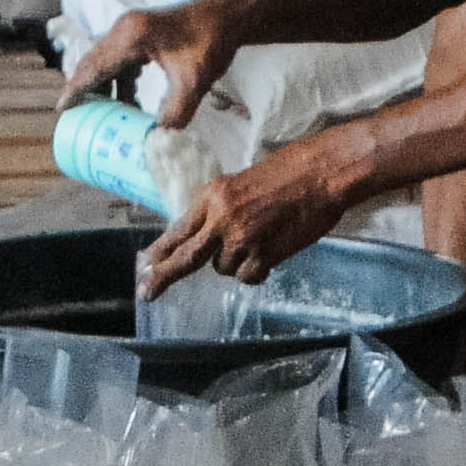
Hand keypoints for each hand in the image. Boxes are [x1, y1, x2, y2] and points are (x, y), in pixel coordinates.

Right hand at [60, 1, 238, 130]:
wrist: (231, 17)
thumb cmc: (213, 42)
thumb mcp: (193, 82)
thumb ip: (174, 114)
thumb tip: (156, 142)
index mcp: (132, 37)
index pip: (94, 67)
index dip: (76, 89)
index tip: (62, 110)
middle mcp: (125, 28)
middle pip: (93, 62)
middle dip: (83, 90)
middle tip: (74, 118)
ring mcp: (132, 28)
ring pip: (105, 60)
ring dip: (102, 87)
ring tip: (100, 115)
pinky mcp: (142, 31)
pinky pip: (120, 58)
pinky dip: (118, 80)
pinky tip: (127, 101)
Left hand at [137, 137, 357, 293]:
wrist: (322, 174)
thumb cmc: (288, 173)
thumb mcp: (241, 182)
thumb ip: (219, 208)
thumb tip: (203, 236)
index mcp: (213, 196)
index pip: (179, 229)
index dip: (160, 251)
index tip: (144, 267)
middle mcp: (222, 218)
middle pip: (186, 257)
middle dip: (164, 276)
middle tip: (147, 293)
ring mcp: (242, 238)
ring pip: (223, 269)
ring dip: (236, 262)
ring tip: (260, 238)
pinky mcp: (265, 255)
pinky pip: (248, 277)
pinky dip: (257, 270)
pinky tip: (271, 251)